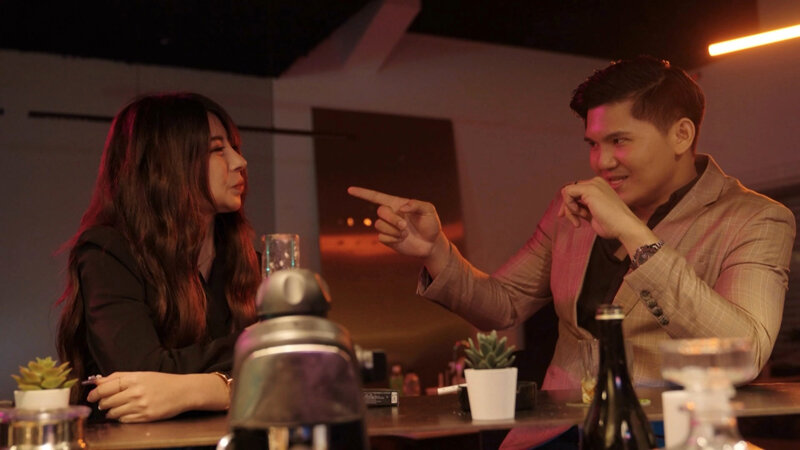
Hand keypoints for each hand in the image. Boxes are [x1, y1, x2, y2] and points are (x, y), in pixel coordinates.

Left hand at [86, 372, 219, 422]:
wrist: (183, 391)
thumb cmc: (162, 382)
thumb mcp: (142, 374)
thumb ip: (120, 377)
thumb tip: (98, 382)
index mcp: (134, 379)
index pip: (106, 387)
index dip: (95, 393)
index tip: (90, 396)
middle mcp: (136, 392)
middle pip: (107, 401)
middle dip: (102, 403)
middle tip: (104, 403)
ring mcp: (140, 406)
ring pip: (113, 412)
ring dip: (110, 412)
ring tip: (114, 409)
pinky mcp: (145, 417)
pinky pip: (124, 420)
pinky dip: (121, 417)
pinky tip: (126, 413)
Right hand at [348, 186, 450, 274]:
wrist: (431, 244)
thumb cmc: (431, 224)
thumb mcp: (429, 210)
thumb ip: (417, 205)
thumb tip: (401, 207)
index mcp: (397, 203)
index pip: (376, 197)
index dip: (362, 193)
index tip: (350, 190)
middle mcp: (390, 214)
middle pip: (380, 212)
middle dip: (392, 219)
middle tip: (404, 226)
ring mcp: (387, 227)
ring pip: (379, 225)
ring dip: (394, 230)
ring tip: (405, 233)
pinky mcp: (387, 239)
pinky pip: (381, 237)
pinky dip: (393, 239)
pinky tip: (401, 240)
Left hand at [558, 178, 656, 253]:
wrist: (624, 227)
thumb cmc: (612, 225)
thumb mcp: (593, 215)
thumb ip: (582, 209)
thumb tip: (566, 209)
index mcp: (598, 187)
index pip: (576, 192)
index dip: (570, 205)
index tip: (573, 218)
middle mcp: (596, 183)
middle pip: (570, 191)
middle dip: (568, 208)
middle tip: (575, 221)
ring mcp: (593, 184)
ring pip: (567, 192)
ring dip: (570, 209)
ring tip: (579, 220)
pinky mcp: (589, 189)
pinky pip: (567, 193)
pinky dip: (569, 206)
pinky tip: (580, 214)